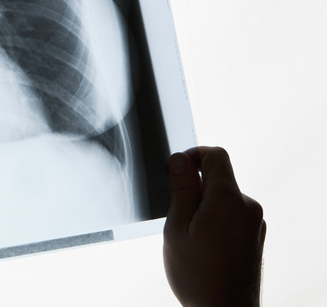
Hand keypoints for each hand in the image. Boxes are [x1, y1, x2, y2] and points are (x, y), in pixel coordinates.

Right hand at [163, 146, 265, 306]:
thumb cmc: (198, 275)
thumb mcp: (176, 226)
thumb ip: (181, 188)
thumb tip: (180, 159)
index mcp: (228, 198)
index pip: (215, 155)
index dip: (193, 155)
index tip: (176, 171)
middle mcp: (247, 206)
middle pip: (219, 178)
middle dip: (195, 188)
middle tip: (176, 215)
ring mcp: (254, 223)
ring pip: (224, 198)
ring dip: (204, 207)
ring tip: (189, 237)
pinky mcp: (255, 237)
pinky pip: (232, 215)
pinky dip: (215, 220)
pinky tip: (203, 246)